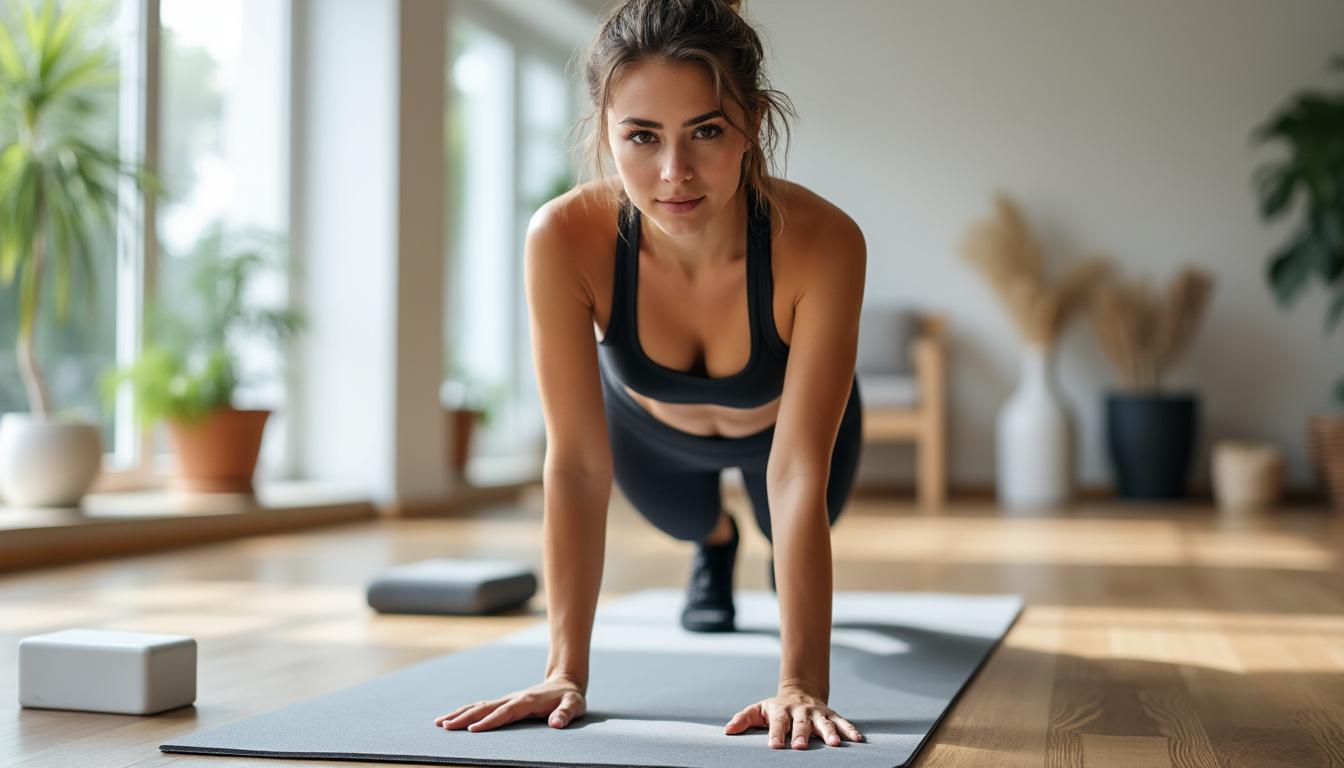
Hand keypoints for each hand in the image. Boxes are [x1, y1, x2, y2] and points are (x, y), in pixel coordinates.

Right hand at [434, 676, 586, 732]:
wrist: (565, 682)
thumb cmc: (570, 698)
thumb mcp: (574, 705)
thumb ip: (566, 713)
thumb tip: (556, 724)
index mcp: (527, 702)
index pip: (505, 713)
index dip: (490, 722)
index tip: (472, 730)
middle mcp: (513, 699)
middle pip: (485, 708)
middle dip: (464, 718)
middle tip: (445, 726)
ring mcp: (507, 700)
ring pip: (479, 706)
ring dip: (460, 714)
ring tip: (439, 723)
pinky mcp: (504, 703)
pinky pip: (482, 707)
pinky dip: (466, 712)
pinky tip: (452, 719)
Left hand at [723, 686, 863, 748]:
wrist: (799, 691)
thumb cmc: (775, 709)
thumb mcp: (758, 711)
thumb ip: (743, 719)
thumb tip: (727, 731)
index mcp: (781, 711)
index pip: (777, 722)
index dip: (776, 733)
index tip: (774, 746)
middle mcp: (800, 711)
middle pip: (801, 723)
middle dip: (801, 734)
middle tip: (800, 746)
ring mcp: (817, 713)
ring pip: (824, 722)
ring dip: (830, 732)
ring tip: (834, 744)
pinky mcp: (830, 714)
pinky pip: (842, 721)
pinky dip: (850, 729)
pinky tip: (857, 740)